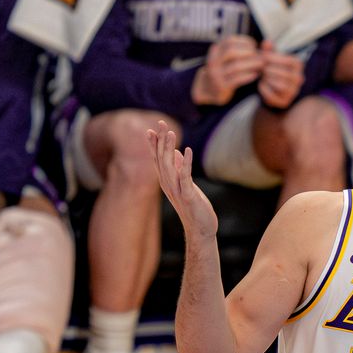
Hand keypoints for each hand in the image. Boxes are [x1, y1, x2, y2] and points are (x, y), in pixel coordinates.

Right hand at [146, 121, 218, 241]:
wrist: (201, 229)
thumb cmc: (194, 207)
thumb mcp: (186, 185)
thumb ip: (180, 169)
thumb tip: (178, 153)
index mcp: (167, 182)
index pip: (157, 160)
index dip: (154, 145)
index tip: (151, 129)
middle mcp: (168, 185)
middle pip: (161, 159)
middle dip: (161, 141)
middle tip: (162, 123)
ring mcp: (177, 190)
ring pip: (169, 166)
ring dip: (169, 148)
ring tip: (171, 133)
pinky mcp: (188, 196)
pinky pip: (185, 177)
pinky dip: (186, 163)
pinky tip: (187, 150)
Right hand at [191, 35, 263, 105]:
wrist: (210, 90)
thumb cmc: (225, 71)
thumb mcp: (228, 59)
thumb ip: (240, 50)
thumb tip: (267, 43)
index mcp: (215, 52)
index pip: (229, 41)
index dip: (243, 41)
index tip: (254, 45)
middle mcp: (214, 62)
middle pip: (231, 52)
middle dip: (248, 52)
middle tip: (260, 56)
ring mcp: (216, 74)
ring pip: (235, 67)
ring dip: (251, 65)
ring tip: (261, 65)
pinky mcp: (222, 86)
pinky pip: (236, 80)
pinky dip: (248, 76)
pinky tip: (256, 75)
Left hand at [257, 40, 305, 108]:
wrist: (273, 88)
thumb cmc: (272, 68)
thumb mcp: (271, 57)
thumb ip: (269, 50)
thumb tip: (267, 42)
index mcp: (298, 64)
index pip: (287, 60)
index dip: (271, 58)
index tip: (262, 57)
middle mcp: (299, 78)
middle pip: (282, 73)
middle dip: (268, 70)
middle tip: (261, 68)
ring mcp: (293, 91)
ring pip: (279, 85)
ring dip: (267, 79)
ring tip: (262, 76)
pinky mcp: (284, 102)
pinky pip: (272, 95)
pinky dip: (264, 89)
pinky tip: (261, 84)